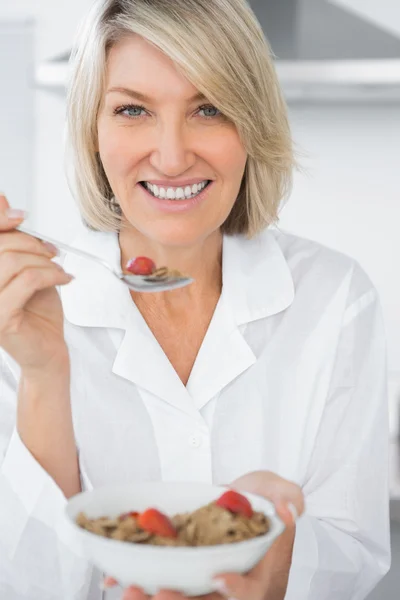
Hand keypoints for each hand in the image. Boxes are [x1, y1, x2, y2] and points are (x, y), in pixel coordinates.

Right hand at [0, 194, 72, 374]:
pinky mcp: (0, 319)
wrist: (47, 350)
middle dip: (31, 243)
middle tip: (53, 252)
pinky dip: (51, 274)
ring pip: (13, 261)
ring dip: (44, 261)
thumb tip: (4, 201)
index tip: (22, 217)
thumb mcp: (26, 268)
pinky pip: (27, 281)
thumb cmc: (36, 311)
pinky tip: (63, 279)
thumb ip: (13, 240)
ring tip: (59, 269)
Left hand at [103, 471, 303, 599]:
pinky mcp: (185, 581)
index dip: (237, 588)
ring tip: (130, 589)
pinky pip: (165, 589)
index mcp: (262, 574)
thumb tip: (290, 509)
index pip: (254, 591)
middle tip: (158, 591)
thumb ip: (286, 494)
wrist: (237, 504)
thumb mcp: (275, 489)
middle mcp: (232, 589)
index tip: (218, 574)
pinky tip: (118, 578)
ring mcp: (207, 589)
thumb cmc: (257, 500)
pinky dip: (142, 587)